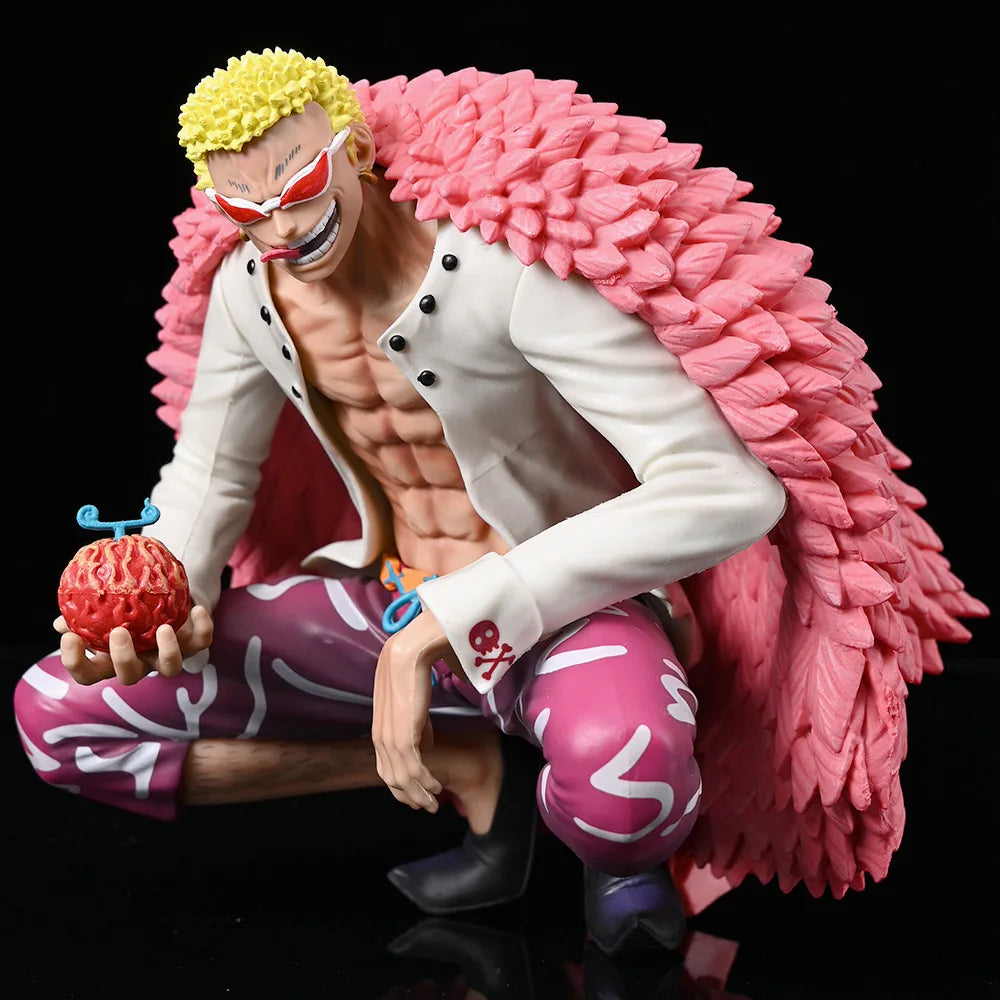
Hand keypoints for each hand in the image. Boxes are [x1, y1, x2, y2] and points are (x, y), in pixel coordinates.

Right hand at [55, 605, 213, 685]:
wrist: (171, 591)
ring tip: (164, 628)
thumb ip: (85, 612)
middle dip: (123, 659)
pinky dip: (203, 627)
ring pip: (170, 669)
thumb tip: (61, 621)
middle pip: (129, 677)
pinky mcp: (195, 643)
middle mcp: (141, 662)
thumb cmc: (130, 602)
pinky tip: (197, 609)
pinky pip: (202, 642)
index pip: (88, 674)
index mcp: (114, 657)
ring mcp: (168, 655)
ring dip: (167, 651)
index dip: (76, 663)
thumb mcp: (106, 605)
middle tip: (120, 633)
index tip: (70, 638)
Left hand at [372, 609, 453, 812]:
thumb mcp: (411, 705)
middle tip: (427, 807)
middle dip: (410, 796)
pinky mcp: (403, 736)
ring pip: (403, 779)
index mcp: (380, 730)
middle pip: (392, 779)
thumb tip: (424, 744)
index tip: (417, 796)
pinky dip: (425, 783)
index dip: (401, 786)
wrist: (410, 652)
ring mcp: (390, 739)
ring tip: (434, 803)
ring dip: (420, 794)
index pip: (386, 768)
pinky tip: (436, 788)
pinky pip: (413, 769)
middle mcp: (381, 738)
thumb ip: (416, 725)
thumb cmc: (413, 671)